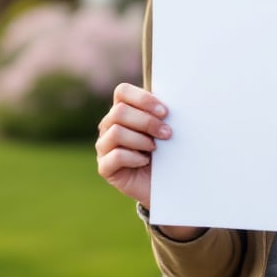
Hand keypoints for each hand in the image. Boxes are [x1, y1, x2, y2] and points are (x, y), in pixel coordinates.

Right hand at [96, 82, 170, 206]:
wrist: (164, 184)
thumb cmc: (165, 152)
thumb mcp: (164, 129)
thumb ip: (161, 113)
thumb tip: (173, 99)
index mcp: (122, 110)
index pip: (122, 91)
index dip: (143, 98)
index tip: (165, 111)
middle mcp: (108, 125)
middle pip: (119, 111)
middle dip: (147, 121)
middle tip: (166, 133)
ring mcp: (104, 146)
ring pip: (116, 132)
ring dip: (141, 139)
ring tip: (155, 149)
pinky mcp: (105, 167)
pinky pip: (116, 156)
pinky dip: (134, 157)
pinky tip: (145, 161)